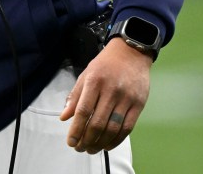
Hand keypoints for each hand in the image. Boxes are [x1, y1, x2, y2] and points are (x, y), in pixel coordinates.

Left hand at [59, 37, 152, 153]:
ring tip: (91, 149)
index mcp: (94, 81)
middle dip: (86, 140)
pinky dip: (116, 140)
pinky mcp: (138, 104)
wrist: (131, 53)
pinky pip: (127, 128)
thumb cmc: (105, 64)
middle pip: (97, 123)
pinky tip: (107, 145)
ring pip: (112, 128)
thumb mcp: (86, 74)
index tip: (70, 142)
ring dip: (100, 143)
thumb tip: (64, 117)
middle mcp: (110, 90)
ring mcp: (126, 98)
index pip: (83, 111)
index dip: (76, 129)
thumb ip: (75, 96)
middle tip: (80, 148)